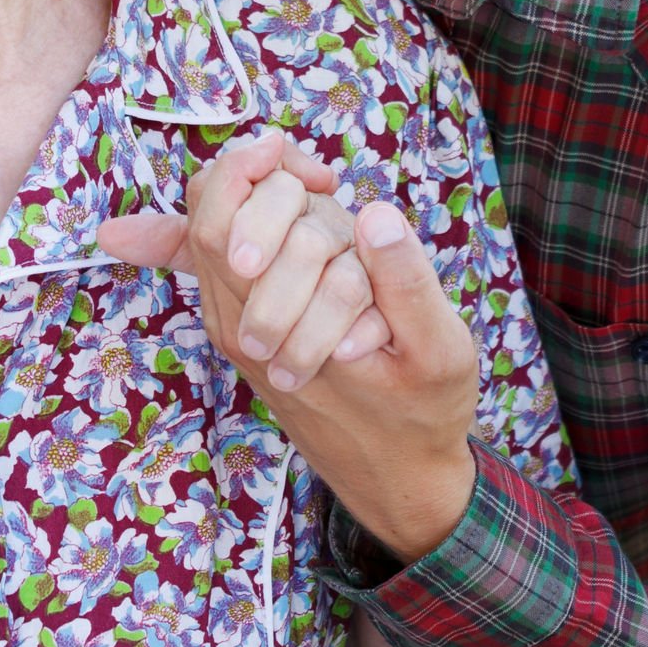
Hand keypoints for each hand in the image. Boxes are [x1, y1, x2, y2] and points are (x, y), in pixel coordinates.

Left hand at [99, 131, 480, 562]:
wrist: (396, 476)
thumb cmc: (421, 414)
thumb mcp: (439, 352)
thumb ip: (407, 282)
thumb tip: (374, 214)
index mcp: (275, 328)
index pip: (217, 224)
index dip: (251, 171)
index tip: (319, 170)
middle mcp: (237, 326)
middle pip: (209, 222)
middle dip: (266, 189)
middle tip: (323, 181)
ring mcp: (236, 328)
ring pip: (213, 239)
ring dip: (268, 208)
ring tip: (320, 194)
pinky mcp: (248, 330)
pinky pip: (220, 264)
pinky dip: (250, 224)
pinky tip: (288, 196)